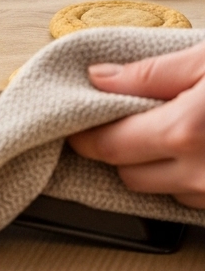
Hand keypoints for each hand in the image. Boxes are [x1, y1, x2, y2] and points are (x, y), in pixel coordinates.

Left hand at [69, 41, 204, 207]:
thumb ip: (152, 72)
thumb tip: (100, 78)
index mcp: (186, 132)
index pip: (110, 146)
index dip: (87, 135)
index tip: (78, 121)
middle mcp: (199, 174)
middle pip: (129, 174)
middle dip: (121, 148)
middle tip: (127, 118)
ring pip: (161, 190)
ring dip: (157, 165)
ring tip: (173, 129)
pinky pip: (191, 197)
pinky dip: (186, 176)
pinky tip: (198, 148)